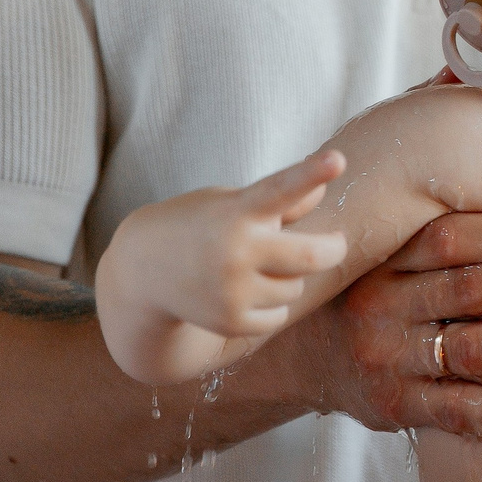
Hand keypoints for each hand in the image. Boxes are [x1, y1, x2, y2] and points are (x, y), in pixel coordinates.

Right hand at [97, 152, 348, 382]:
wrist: (144, 270)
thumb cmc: (200, 225)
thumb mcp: (230, 202)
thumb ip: (281, 201)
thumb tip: (322, 189)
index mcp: (237, 210)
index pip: (280, 189)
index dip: (310, 173)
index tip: (338, 160)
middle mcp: (235, 250)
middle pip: (312, 256)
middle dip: (333, 249)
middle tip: (335, 244)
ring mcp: (231, 289)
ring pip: (295, 287)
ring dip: (288, 278)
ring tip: (255, 268)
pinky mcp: (229, 321)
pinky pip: (279, 315)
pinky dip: (272, 306)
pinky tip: (244, 292)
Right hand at [297, 212, 481, 435]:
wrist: (301, 356)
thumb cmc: (375, 291)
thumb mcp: (388, 251)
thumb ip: (441, 230)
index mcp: (384, 259)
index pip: (446, 239)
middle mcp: (380, 307)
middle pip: (468, 290)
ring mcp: (387, 361)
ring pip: (470, 350)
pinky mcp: (395, 409)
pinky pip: (457, 412)